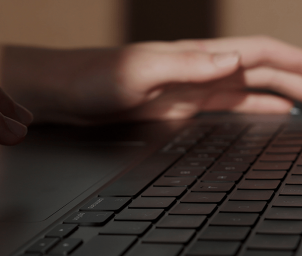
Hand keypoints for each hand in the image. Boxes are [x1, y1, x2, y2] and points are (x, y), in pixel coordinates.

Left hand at [34, 36, 300, 123]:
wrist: (67, 94)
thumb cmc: (95, 78)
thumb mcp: (140, 71)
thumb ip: (187, 66)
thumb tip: (233, 61)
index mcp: (195, 56)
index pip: (257, 52)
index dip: (293, 60)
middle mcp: (198, 69)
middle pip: (260, 69)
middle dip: (295, 78)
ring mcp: (190, 88)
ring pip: (248, 87)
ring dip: (280, 92)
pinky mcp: (178, 106)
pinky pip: (225, 105)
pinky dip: (252, 107)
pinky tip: (268, 113)